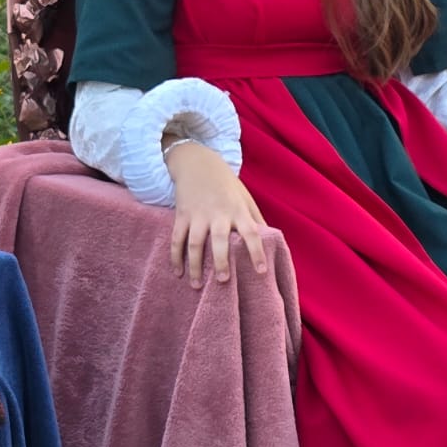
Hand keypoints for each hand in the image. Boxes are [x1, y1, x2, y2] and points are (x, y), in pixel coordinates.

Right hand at [166, 140, 268, 287]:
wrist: (196, 161)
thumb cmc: (225, 183)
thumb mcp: (244, 196)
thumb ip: (255, 218)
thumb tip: (271, 240)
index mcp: (237, 210)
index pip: (251, 232)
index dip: (256, 251)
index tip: (261, 271)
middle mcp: (218, 213)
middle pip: (220, 240)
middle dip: (221, 261)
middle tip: (223, 281)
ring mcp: (198, 214)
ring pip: (195, 243)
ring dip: (195, 265)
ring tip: (197, 285)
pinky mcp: (182, 214)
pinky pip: (177, 238)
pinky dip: (175, 256)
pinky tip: (178, 272)